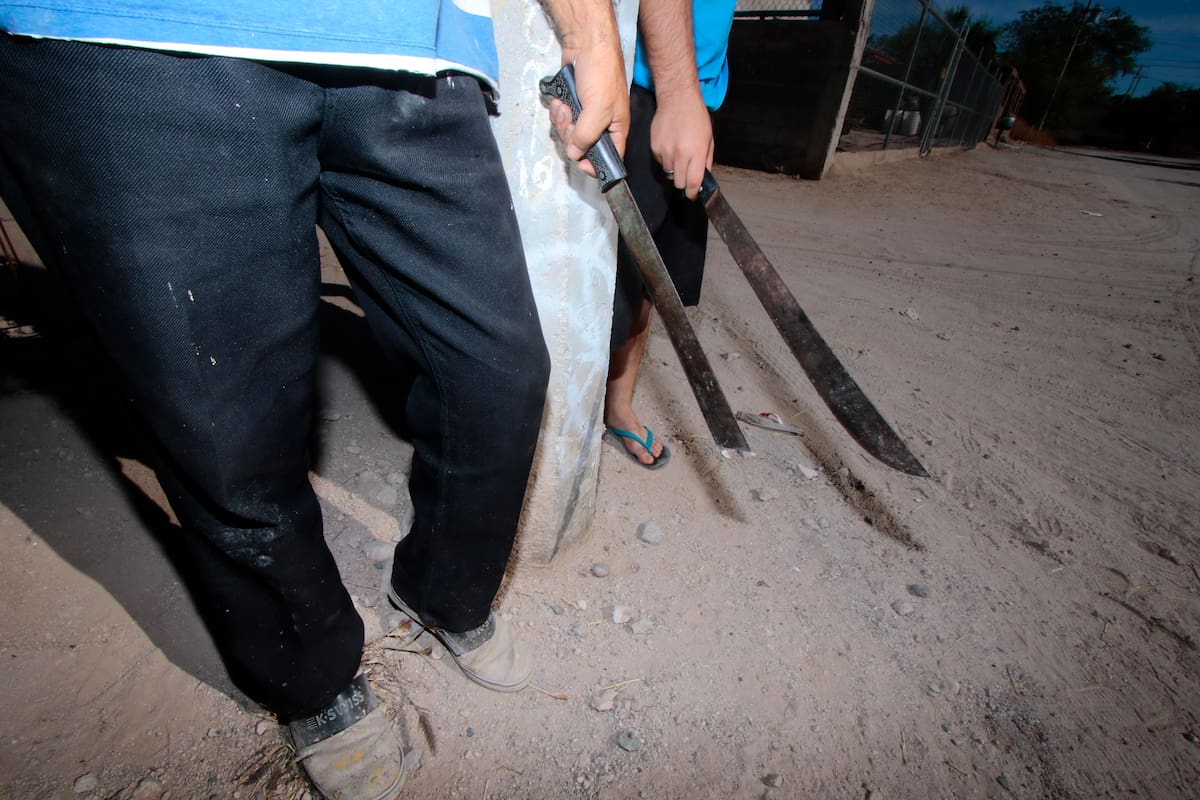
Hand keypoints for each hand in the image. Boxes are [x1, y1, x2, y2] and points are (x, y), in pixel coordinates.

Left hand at [544, 0, 629, 176]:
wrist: (585, 44)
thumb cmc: (601, 73)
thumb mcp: (597, 110)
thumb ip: (587, 136)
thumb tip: (575, 154)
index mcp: (616, 128)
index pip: (609, 157)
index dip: (595, 164)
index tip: (581, 163)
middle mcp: (601, 123)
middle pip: (583, 147)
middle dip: (572, 136)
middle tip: (571, 122)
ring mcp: (585, 114)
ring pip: (569, 133)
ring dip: (562, 122)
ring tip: (565, 106)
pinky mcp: (572, 104)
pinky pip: (561, 118)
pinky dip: (558, 111)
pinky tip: (561, 99)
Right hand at [650, 91, 712, 199]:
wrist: (677, 99)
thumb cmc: (696, 117)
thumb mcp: (708, 139)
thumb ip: (706, 161)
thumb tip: (702, 179)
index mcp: (696, 152)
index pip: (693, 183)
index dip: (693, 193)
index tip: (693, 196)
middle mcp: (679, 154)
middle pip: (678, 183)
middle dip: (684, 182)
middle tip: (687, 174)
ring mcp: (665, 151)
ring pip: (668, 174)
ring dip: (674, 170)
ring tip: (679, 155)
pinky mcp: (654, 147)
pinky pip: (660, 163)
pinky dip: (665, 160)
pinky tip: (671, 146)